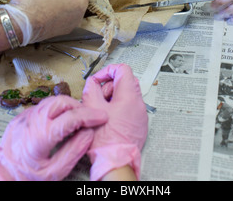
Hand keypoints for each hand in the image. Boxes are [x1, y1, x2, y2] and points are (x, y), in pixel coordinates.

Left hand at [0, 95, 107, 180]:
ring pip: (51, 101)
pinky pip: (42, 106)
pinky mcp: (20, 117)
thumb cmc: (27, 178)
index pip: (70, 118)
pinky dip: (55, 109)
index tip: (101, 117)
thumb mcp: (54, 173)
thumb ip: (73, 151)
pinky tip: (60, 121)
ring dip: (67, 106)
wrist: (2, 177)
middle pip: (60, 102)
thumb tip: (89, 132)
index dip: (88, 116)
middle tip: (88, 117)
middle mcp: (30, 123)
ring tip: (76, 119)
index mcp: (39, 138)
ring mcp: (23, 118)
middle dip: (78, 106)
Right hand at [82, 64, 147, 180]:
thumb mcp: (91, 108)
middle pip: (125, 81)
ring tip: (102, 111)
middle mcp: (139, 103)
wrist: (115, 162)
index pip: (123, 69)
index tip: (98, 80)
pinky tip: (109, 120)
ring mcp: (141, 114)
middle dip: (109, 86)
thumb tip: (92, 82)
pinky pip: (130, 109)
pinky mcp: (140, 124)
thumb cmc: (105, 140)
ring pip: (127, 95)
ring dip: (113, 98)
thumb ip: (91, 89)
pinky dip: (119, 109)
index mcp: (129, 96)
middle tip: (99, 98)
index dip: (107, 71)